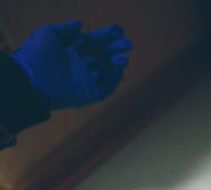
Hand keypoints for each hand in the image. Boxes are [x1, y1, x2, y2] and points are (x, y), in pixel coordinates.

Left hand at [12, 19, 132, 108]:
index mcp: (71, 50)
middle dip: (117, 48)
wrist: (31, 79)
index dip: (106, 35)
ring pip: (109, 70)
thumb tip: (79, 23)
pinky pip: (107, 86)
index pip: (93, 41)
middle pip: (104, 54)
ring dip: (118, 62)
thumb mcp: (48, 33)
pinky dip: (114, 78)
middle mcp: (80, 64)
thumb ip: (66, 28)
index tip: (119, 29)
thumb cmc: (36, 55)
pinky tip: (117, 70)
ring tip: (121, 58)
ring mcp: (86, 79)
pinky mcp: (90, 93)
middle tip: (127, 44)